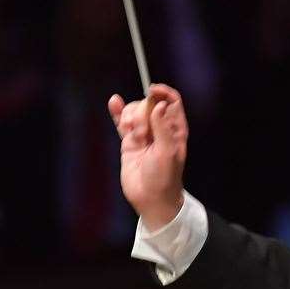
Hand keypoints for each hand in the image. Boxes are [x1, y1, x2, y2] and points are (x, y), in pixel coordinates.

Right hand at [108, 82, 188, 227]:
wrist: (151, 198)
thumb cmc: (165, 177)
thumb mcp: (168, 151)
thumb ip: (163, 127)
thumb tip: (159, 104)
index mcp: (175, 129)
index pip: (171, 101)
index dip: (162, 93)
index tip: (152, 90)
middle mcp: (160, 129)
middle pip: (148, 104)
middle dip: (142, 111)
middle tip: (142, 131)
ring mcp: (144, 134)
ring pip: (135, 112)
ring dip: (130, 117)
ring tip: (133, 134)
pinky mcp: (129, 142)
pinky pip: (122, 122)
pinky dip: (118, 112)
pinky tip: (114, 102)